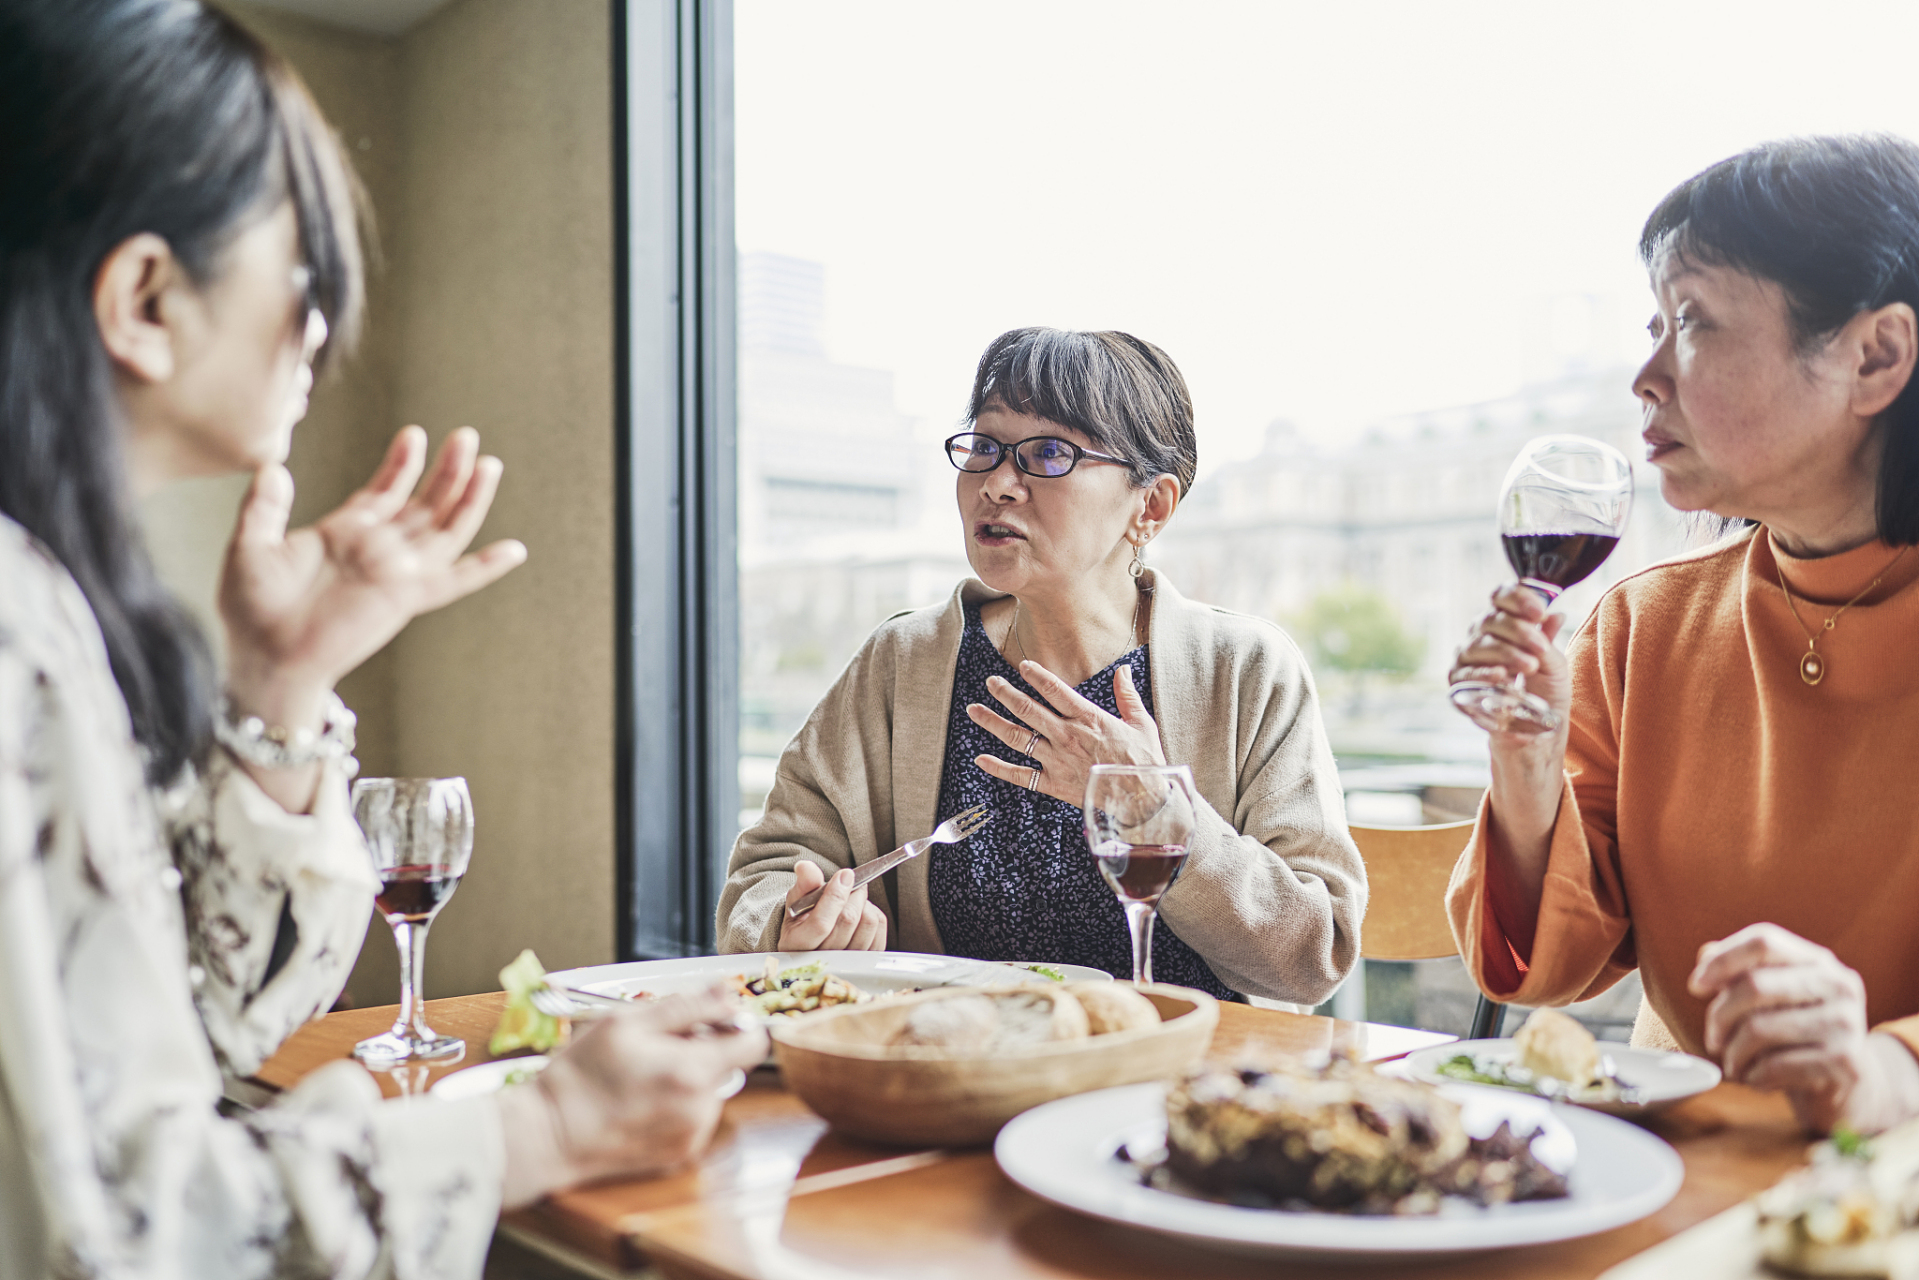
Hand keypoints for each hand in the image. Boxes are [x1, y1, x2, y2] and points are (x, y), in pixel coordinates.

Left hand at [219, 425, 526, 716]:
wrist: (263, 655)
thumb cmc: (251, 609)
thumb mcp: (250, 546)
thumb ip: (264, 507)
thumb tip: (272, 468)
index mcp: (345, 534)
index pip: (386, 491)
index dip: (402, 463)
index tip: (415, 434)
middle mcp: (378, 550)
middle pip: (426, 504)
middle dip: (448, 470)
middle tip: (466, 437)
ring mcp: (395, 573)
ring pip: (446, 530)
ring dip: (468, 499)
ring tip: (487, 465)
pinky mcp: (404, 598)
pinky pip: (454, 581)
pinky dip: (485, 568)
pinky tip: (514, 550)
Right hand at [497, 985, 768, 1206]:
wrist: (550, 1135)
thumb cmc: (581, 1075)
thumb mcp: (627, 1022)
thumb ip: (686, 1006)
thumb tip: (727, 993)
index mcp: (694, 1071)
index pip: (754, 1042)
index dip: (737, 1024)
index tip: (712, 1020)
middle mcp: (702, 1109)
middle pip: (729, 1065)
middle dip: (704, 1050)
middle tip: (657, 1048)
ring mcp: (692, 1135)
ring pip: (710, 1091)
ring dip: (689, 1078)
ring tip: (642, 1078)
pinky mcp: (680, 1154)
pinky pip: (694, 1117)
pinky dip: (677, 1105)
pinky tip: (640, 1103)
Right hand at [776, 861, 887, 950]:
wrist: (813, 940)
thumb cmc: (802, 919)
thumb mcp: (796, 901)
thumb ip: (803, 884)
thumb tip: (806, 867)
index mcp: (798, 944)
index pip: (821, 923)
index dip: (835, 896)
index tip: (844, 874)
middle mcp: (823, 958)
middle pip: (848, 919)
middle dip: (853, 893)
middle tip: (849, 882)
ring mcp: (847, 961)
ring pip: (867, 922)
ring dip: (864, 902)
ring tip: (852, 898)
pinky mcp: (867, 957)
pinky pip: (879, 928)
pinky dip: (873, 911)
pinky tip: (861, 910)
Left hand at [967, 661, 1163, 806]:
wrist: (1142, 800)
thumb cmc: (1143, 762)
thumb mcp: (1141, 723)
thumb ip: (1127, 695)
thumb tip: (1123, 670)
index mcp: (1089, 718)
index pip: (1056, 690)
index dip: (1037, 676)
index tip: (1022, 666)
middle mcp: (1067, 736)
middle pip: (1028, 709)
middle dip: (1006, 693)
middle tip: (990, 682)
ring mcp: (1057, 760)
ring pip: (1017, 737)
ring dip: (993, 722)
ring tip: (974, 710)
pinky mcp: (1053, 783)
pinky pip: (1020, 775)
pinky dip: (998, 768)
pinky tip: (980, 759)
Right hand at [1449, 584, 1572, 743]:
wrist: (1536, 730)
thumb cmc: (1545, 692)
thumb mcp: (1555, 663)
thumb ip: (1549, 640)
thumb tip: (1557, 615)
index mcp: (1504, 622)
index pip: (1502, 597)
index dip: (1518, 598)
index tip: (1540, 612)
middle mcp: (1481, 635)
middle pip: (1491, 619)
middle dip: (1518, 631)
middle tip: (1540, 648)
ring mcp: (1467, 657)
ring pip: (1478, 645)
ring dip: (1505, 653)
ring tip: (1529, 666)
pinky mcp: (1459, 682)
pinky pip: (1465, 673)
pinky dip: (1482, 673)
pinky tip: (1500, 676)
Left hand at [1690, 923, 1918, 1133]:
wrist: (1850, 1085)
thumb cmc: (1798, 1035)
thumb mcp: (1774, 999)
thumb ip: (1741, 973)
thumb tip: (1705, 956)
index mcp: (1818, 961)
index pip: (1763, 940)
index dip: (1722, 960)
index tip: (1696, 986)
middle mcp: (1839, 985)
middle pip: (1755, 984)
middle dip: (1720, 1015)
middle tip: (1713, 1039)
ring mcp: (1846, 1024)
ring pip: (1759, 1029)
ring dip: (1733, 1052)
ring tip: (1733, 1064)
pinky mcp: (1845, 1064)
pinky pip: (1776, 1066)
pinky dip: (1753, 1076)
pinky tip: (1756, 1079)